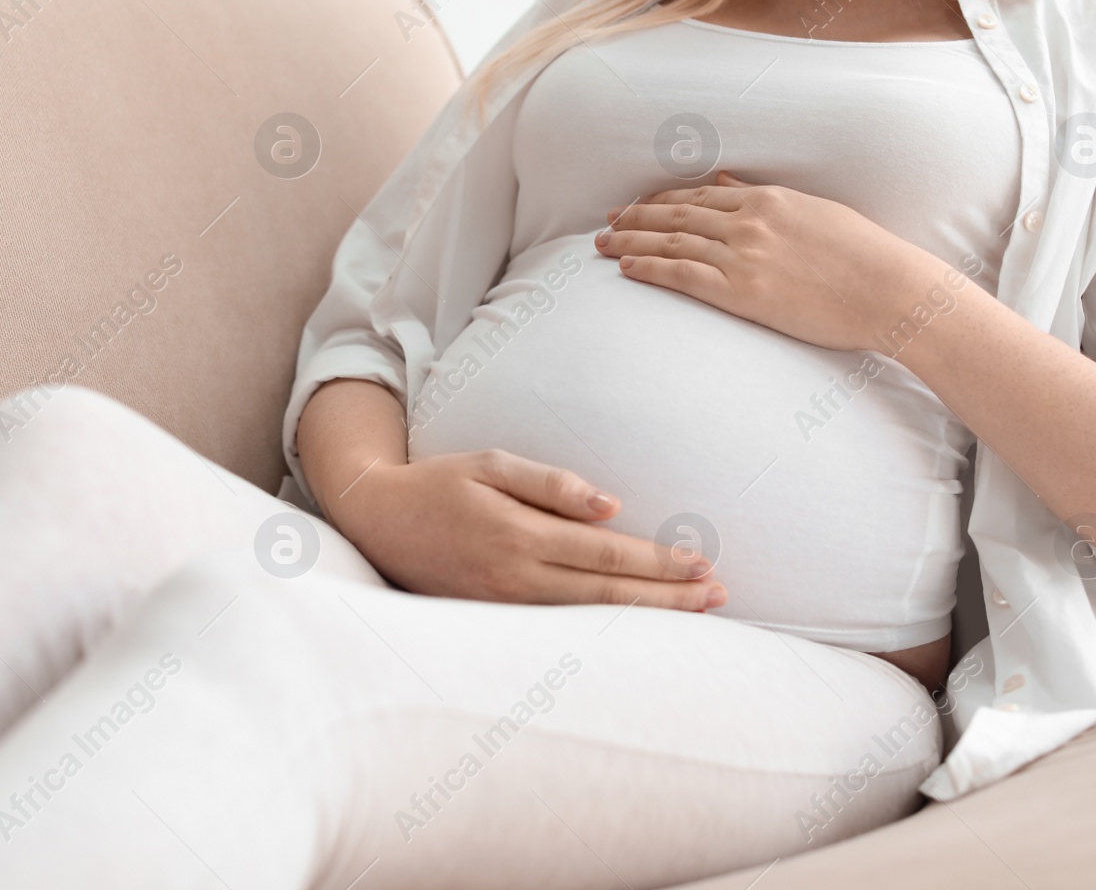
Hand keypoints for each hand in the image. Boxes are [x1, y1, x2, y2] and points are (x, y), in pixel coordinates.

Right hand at [333, 449, 726, 610]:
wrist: (376, 521)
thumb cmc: (439, 483)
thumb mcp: (490, 464)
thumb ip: (550, 483)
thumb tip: (611, 505)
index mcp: (518, 535)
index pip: (605, 555)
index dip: (657, 562)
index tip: (702, 563)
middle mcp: (515, 579)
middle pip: (607, 596)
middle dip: (668, 598)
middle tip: (719, 595)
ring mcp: (505, 607)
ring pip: (589, 621)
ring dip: (647, 618)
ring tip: (696, 612)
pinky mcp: (495, 622)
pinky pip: (562, 630)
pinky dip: (606, 631)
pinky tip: (638, 628)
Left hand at [594, 173, 959, 351]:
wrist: (890, 290)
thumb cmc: (865, 257)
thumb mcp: (815, 212)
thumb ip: (768, 199)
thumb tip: (731, 182)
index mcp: (767, 199)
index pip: (698, 196)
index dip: (660, 201)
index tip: (636, 206)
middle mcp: (748, 221)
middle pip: (675, 215)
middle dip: (634, 218)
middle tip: (605, 222)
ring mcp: (743, 255)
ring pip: (671, 242)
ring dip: (630, 242)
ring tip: (602, 245)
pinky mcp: (742, 290)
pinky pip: (682, 275)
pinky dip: (649, 269)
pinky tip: (626, 268)